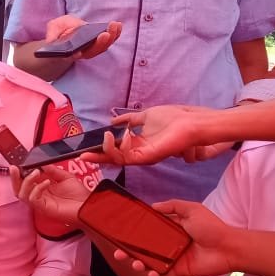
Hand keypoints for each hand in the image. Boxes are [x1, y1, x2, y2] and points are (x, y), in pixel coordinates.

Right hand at [10, 165, 89, 225]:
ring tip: (35, 172)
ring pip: (22, 194)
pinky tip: (46, 182)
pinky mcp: (44, 209)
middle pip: (18, 189)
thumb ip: (52, 170)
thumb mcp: (65, 177)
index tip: (20, 163)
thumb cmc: (78, 195)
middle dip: (14, 178)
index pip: (24, 181)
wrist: (88, 206)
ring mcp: (40, 203)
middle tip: (14, 168)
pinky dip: (37, 189)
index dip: (20, 172)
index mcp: (41, 188)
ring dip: (26, 181)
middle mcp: (38, 196)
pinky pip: (33, 199)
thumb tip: (40, 163)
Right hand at [45, 15, 121, 59]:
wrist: (66, 32)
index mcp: (69, 51)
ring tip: (115, 25)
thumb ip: (52, 33)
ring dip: (111, 37)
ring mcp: (92, 48)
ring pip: (102, 47)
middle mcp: (82, 52)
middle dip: (100, 43)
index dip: (76, 54)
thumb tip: (50, 41)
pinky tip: (118, 26)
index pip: (73, 55)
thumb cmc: (59, 31)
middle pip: (92, 51)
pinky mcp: (99, 43)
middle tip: (105, 34)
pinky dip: (114, 34)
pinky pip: (108, 40)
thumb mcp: (53, 27)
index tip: (79, 53)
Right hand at [79, 105, 227, 165]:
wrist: (191, 123)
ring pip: (117, 159)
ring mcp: (143, 156)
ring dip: (106, 150)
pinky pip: (127, 157)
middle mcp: (139, 153)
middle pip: (113, 158)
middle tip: (83, 153)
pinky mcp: (148, 157)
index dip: (100, 150)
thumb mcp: (146, 116)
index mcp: (138, 144)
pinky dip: (118, 149)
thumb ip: (129, 120)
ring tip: (104, 137)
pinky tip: (116, 138)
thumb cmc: (174, 118)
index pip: (115, 150)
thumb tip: (114, 121)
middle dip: (97, 157)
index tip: (85, 149)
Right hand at [113, 200, 236, 275]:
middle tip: (119, 252)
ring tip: (134, 263)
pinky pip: (163, 275)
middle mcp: (169, 244)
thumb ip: (172, 206)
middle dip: (129, 251)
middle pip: (144, 248)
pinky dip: (154, 275)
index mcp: (170, 229)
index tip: (121, 232)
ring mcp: (173, 258)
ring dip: (138, 264)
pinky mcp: (179, 271)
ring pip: (149, 263)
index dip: (134, 232)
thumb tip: (153, 205)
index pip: (148, 231)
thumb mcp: (192, 209)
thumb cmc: (212, 227)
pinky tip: (150, 273)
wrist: (228, 247)